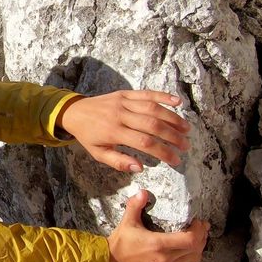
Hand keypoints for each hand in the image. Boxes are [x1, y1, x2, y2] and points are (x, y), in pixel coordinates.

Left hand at [57, 90, 190, 172]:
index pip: (144, 143)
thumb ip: (119, 161)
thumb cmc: (88, 136)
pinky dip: (163, 96)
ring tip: (186, 129)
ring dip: (172, 118)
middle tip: (186, 146)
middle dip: (172, 136)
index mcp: (113, 132)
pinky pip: (146, 93)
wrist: (74, 112)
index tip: (175, 160)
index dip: (162, 152)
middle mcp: (120, 115)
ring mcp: (123, 102)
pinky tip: (178, 102)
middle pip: (152, 125)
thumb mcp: (98, 153)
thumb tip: (140, 168)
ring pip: (153, 108)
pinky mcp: (124, 93)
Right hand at [106, 190, 208, 261]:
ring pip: (194, 259)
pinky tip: (190, 248)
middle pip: (196, 249)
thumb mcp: (127, 221)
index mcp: (158, 244)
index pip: (190, 240)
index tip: (197, 221)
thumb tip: (143, 192)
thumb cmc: (121, 241)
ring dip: (199, 247)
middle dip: (202, 236)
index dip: (198, 230)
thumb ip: (136, 205)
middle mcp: (165, 259)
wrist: (112, 260)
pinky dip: (193, 256)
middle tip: (202, 226)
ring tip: (198, 236)